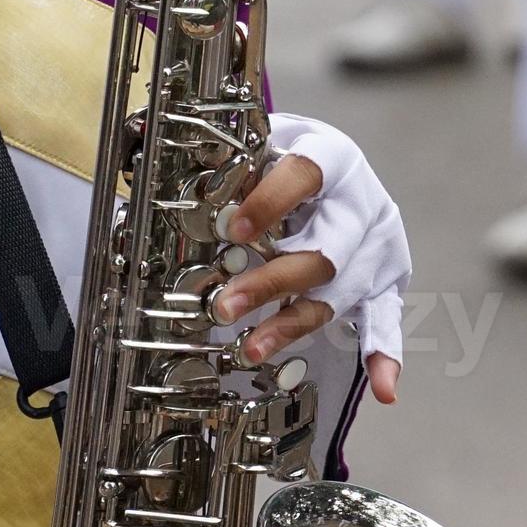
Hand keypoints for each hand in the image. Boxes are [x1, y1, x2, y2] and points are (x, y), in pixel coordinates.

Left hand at [211, 115, 412, 404]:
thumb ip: (221, 150)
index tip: (232, 230)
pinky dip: (385, 354)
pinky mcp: (384, 278)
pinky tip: (383, 388)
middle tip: (224, 307)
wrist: (338, 163)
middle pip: (323, 251)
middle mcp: (361, 204)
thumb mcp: (261, 138)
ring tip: (251, 348)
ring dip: (293, 325)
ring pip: (336, 292)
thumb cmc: (290, 154)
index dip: (270, 202)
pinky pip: (386, 318)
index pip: (306, 175)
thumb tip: (140, 144)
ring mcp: (376, 246)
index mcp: (333, 158)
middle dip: (272, 283)